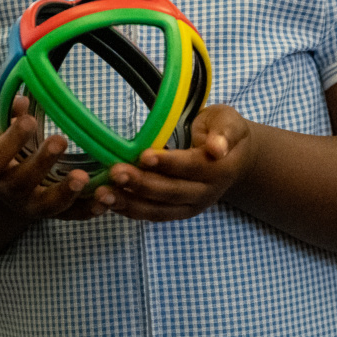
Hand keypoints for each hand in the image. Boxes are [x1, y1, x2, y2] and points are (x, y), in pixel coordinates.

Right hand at [0, 97, 106, 219]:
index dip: (12, 140)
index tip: (30, 120)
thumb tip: (21, 100)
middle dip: (42, 162)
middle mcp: (8, 190)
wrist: (3, 184)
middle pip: (22, 182)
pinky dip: (88, 210)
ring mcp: (31, 205)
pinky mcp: (53, 213)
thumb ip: (2, 110)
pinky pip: (71, 215)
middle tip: (60, 140)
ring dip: (66, 192)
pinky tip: (104, 201)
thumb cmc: (1, 145)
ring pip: (47, 205)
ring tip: (83, 177)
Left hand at [94, 104, 253, 221]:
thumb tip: (217, 148)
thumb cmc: (224, 132)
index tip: (144, 156)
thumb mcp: (230, 122)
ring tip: (102, 194)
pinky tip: (108, 201)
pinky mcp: (176, 211)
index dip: (168, 163)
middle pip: (171, 192)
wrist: (234, 159)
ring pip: (158, 209)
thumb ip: (225, 133)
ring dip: (129, 202)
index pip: (192, 167)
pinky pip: (151, 214)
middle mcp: (205, 193)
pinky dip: (129, 210)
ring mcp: (190, 206)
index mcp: (220, 169)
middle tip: (116, 172)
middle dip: (141, 184)